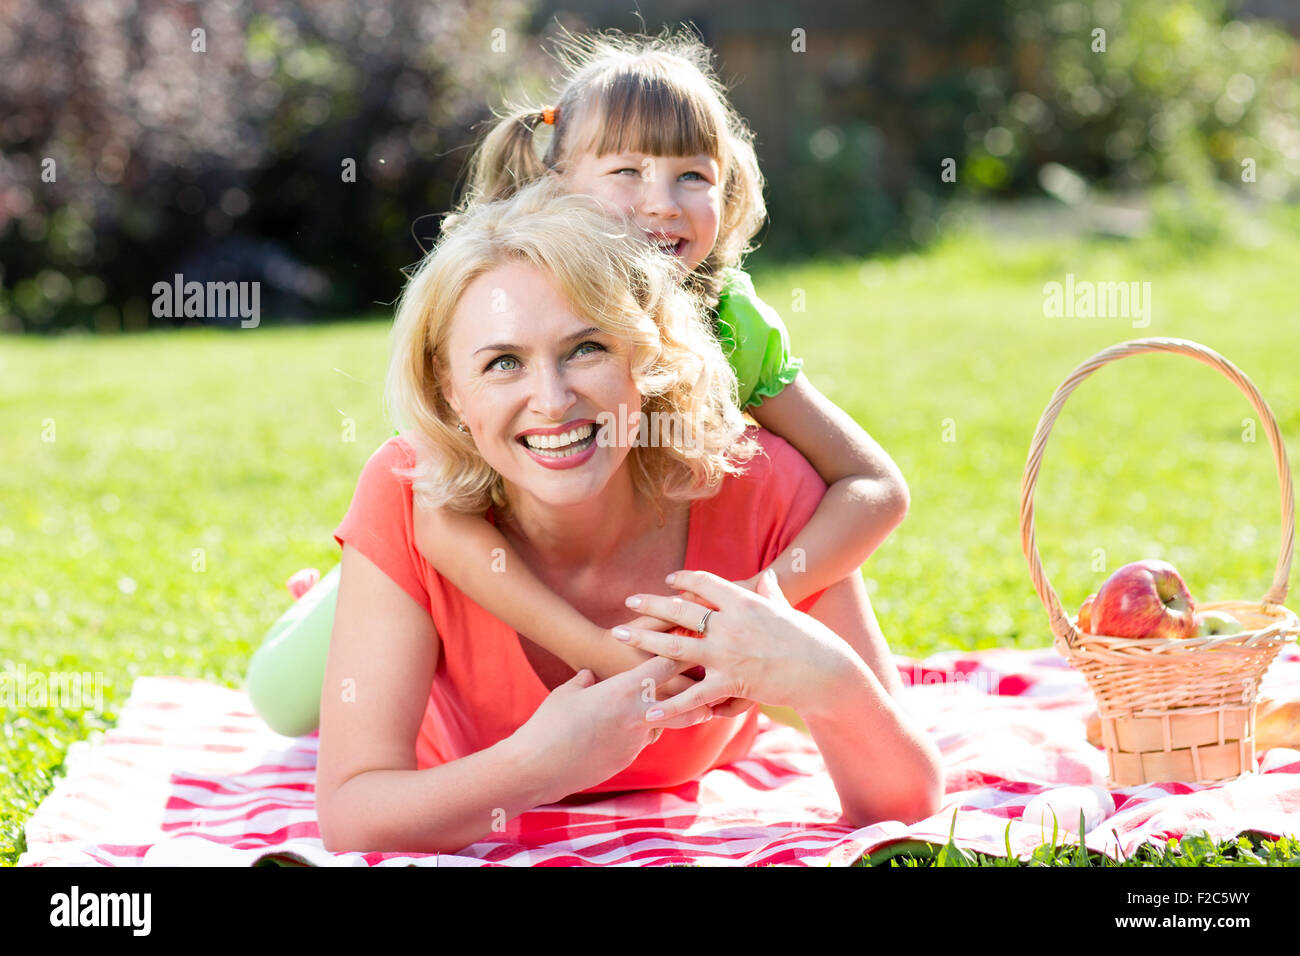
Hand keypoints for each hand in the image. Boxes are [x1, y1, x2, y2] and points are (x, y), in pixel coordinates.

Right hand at [513, 655, 716, 803]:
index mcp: (624, 689)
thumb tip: (590, 676)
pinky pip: (641, 741)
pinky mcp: (627, 759)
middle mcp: (637, 714)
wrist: (539, 766)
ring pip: (663, 724)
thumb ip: (586, 681)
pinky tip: (625, 732)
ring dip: (668, 718)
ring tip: (680, 712)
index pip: (665, 666)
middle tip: (715, 690)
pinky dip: (639, 734)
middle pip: (684, 702)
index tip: (697, 645)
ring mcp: (635, 740)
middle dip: (701, 696)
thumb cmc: (550, 723)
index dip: (682, 654)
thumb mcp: (568, 692)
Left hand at [618, 568, 851, 721]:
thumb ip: (772, 594)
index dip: (684, 580)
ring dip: (644, 640)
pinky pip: (693, 694)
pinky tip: (648, 710)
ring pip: (676, 646)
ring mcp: (727, 653)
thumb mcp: (789, 611)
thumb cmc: (811, 639)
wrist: (826, 671)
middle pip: (681, 610)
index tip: (668, 580)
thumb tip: (768, 577)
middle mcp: (730, 623)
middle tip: (628, 602)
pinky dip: (669, 705)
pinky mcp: (730, 681)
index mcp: (744, 601)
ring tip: (619, 635)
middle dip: (651, 605)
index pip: (705, 583)